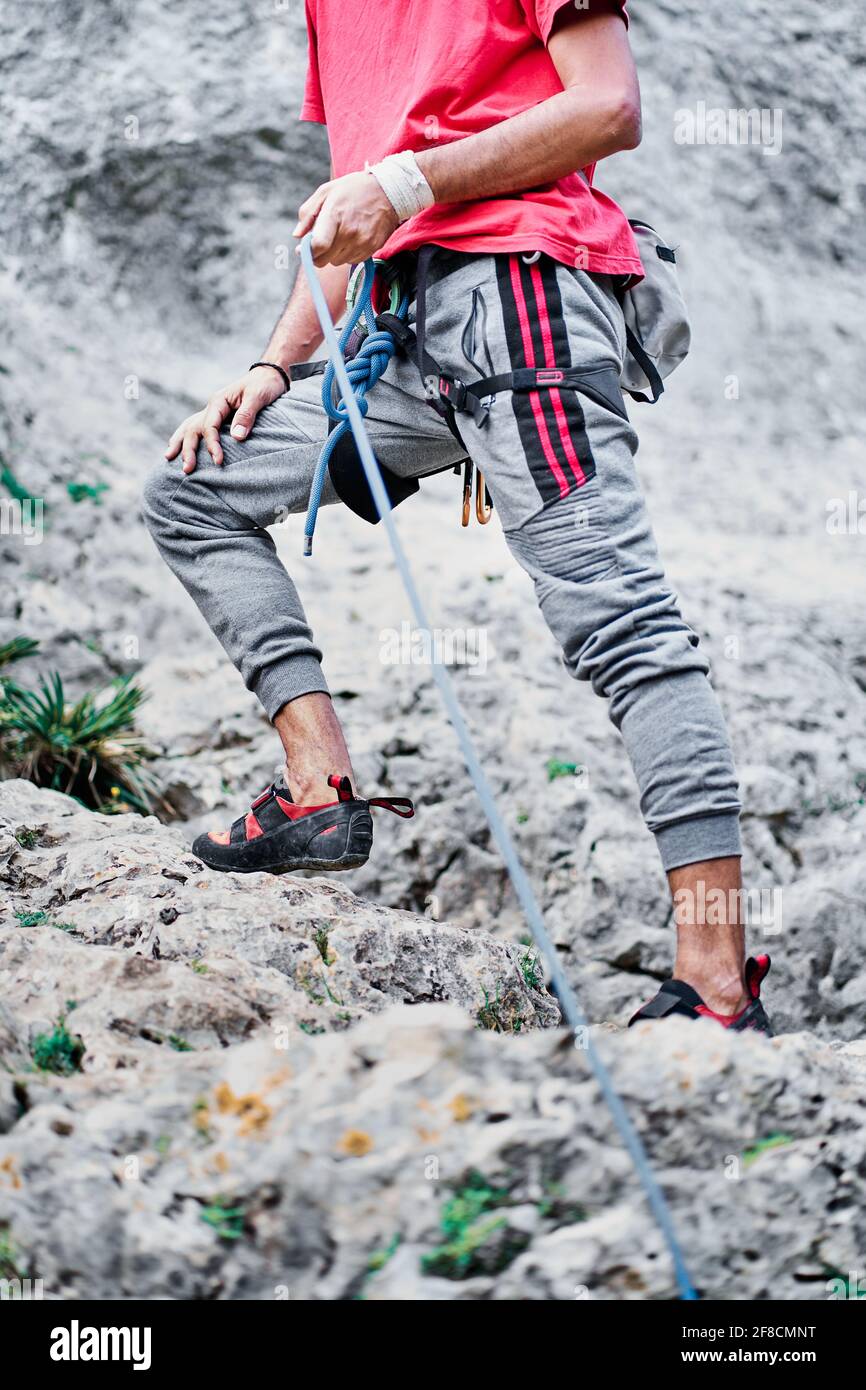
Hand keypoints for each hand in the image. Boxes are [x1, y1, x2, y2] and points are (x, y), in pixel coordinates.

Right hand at [164, 367, 287, 473]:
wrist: (269, 376)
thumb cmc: (264, 385)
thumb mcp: (257, 397)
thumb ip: (246, 415)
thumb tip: (236, 437)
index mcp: (219, 401)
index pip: (210, 426)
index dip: (212, 445)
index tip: (218, 461)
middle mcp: (212, 407)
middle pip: (194, 429)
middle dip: (188, 450)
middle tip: (187, 470)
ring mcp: (213, 413)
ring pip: (190, 427)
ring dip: (179, 443)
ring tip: (168, 458)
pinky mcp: (218, 418)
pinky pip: (198, 428)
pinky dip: (186, 437)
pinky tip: (179, 446)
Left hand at [294, 171, 398, 267]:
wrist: (388, 191)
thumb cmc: (354, 189)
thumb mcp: (326, 191)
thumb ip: (308, 213)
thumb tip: (297, 235)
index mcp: (335, 214)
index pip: (318, 246)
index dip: (308, 252)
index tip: (304, 248)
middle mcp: (349, 232)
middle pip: (324, 260)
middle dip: (318, 254)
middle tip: (320, 241)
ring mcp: (362, 242)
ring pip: (337, 262)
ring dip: (334, 253)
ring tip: (340, 234)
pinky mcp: (372, 248)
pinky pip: (351, 261)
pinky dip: (347, 253)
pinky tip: (352, 237)